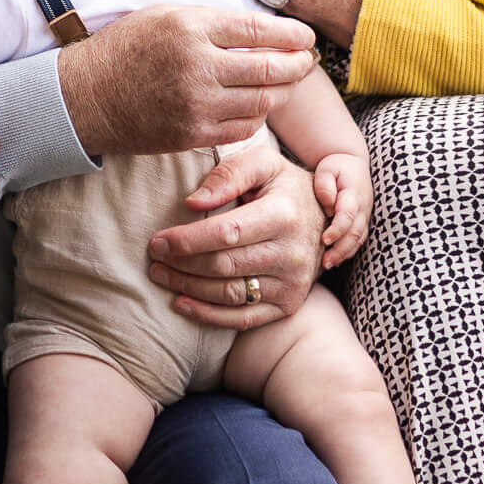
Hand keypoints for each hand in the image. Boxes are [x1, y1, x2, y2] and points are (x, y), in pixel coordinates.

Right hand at [58, 4, 316, 155]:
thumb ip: (212, 20)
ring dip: (281, 92)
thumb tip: (261, 27)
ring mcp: (197, 104)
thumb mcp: (165, 15)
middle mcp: (198, 66)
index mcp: (191, 28)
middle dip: (298, 65)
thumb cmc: (126, 49)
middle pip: (270, 68)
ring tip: (285, 82)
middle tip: (307, 61)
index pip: (259, 30)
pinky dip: (257, 116)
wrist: (86, 97)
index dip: (292, 34)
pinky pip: (244, 128)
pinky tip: (255, 105)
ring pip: (262, 101)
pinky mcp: (193, 134)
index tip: (307, 37)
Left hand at [146, 143, 322, 328]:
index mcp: (283, 214)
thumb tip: (194, 203)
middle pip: (222, 265)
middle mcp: (292, 253)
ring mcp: (292, 283)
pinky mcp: (288, 304)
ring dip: (188, 288)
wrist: (329, 218)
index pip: (226, 233)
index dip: (186, 240)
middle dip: (181, 264)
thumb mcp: (263, 164)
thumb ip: (229, 175)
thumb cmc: (283, 187)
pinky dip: (208, 315)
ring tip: (161, 275)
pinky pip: (243, 318)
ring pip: (228, 294)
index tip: (157, 241)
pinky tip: (181, 303)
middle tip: (153, 258)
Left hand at [313, 152, 371, 267]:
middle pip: (355, 232)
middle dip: (341, 249)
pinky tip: (335, 260)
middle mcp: (363, 207)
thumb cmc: (336, 167)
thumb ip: (325, 186)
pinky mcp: (363, 221)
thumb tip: (328, 207)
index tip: (324, 240)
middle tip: (325, 262)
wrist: (352, 163)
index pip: (348, 215)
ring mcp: (365, 215)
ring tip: (328, 264)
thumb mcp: (326, 169)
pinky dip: (348, 251)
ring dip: (344, 253)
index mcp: (354, 194)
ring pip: (358, 239)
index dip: (337, 230)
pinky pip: (358, 239)